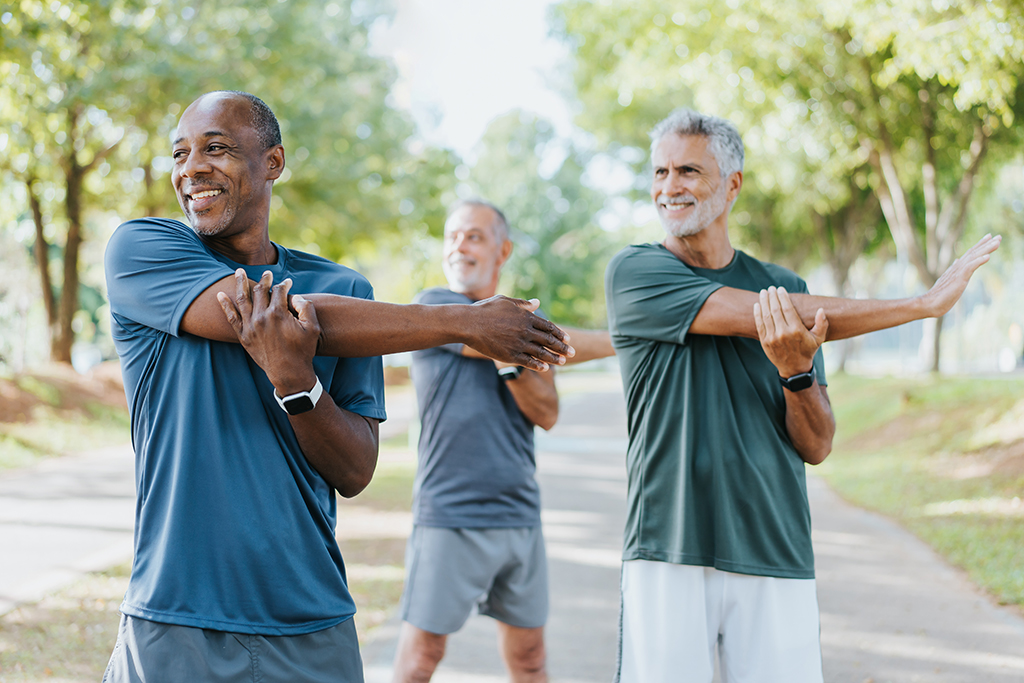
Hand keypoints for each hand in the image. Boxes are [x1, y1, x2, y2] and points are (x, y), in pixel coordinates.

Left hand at [217, 269, 320, 393]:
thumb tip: (295, 296)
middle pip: (260, 291)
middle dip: (265, 279)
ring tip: (238, 272)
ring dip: (240, 283)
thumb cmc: (303, 350)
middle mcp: (262, 317)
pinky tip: (220, 294)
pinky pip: (231, 317)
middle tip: (267, 273)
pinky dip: (225, 305)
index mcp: (279, 314)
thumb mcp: (312, 327)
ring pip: (243, 299)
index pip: (279, 290)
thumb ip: (306, 307)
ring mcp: (250, 327)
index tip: (288, 283)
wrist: (289, 373)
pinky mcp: (244, 336)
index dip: (284, 284)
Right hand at [465, 296, 574, 370]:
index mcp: (526, 316)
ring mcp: (519, 343)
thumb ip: (523, 304)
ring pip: (542, 353)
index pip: (548, 326)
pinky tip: (546, 368)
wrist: (469, 324)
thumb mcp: (506, 301)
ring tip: (563, 362)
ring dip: (554, 358)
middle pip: (549, 340)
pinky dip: (539, 365)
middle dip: (562, 347)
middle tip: (573, 352)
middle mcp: (525, 330)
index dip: (559, 333)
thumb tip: (538, 303)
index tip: (567, 338)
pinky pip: (529, 362)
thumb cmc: (485, 310)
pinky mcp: (510, 355)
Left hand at [754, 286, 827, 376]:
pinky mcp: (765, 342)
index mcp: (796, 331)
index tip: (780, 289)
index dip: (782, 297)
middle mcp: (783, 333)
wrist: (794, 368)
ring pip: (766, 316)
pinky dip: (757, 314)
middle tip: (770, 288)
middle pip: (775, 310)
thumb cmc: (808, 350)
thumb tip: (821, 310)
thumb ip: (822, 324)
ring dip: (763, 302)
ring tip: (763, 293)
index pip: (787, 309)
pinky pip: (759, 325)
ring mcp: (772, 338)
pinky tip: (757, 305)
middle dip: (772, 297)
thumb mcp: (819, 338)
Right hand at [920, 233, 1000, 316]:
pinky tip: (988, 257)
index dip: (980, 245)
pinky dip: (979, 261)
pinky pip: (970, 268)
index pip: (970, 254)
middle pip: (974, 252)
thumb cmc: (939, 295)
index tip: (989, 237)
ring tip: (997, 242)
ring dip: (986, 249)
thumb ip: (954, 269)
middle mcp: (958, 267)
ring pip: (974, 257)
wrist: (930, 303)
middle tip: (999, 237)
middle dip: (986, 244)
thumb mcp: (948, 280)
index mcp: (957, 268)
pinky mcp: (959, 279)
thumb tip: (958, 260)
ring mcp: (958, 272)